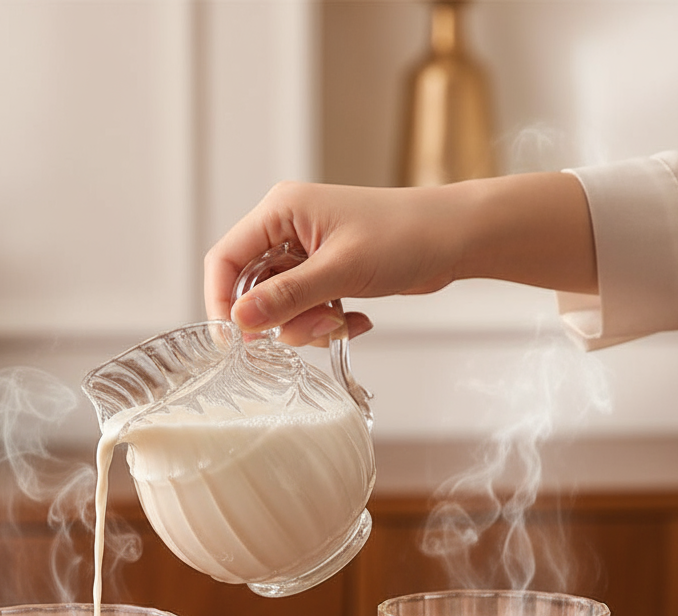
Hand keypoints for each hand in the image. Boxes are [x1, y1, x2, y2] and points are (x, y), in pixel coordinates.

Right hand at [203, 173, 596, 345]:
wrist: (456, 239)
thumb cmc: (405, 237)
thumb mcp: (340, 271)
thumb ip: (286, 297)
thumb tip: (240, 321)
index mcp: (281, 211)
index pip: (226, 260)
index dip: (221, 302)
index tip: (235, 341)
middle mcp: (287, 229)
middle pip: (252, 289)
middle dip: (280, 320)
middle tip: (313, 331)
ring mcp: (306, 252)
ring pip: (280, 306)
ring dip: (306, 326)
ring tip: (341, 323)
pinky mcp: (326, 272)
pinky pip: (305, 310)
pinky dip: (324, 323)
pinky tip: (355, 319)